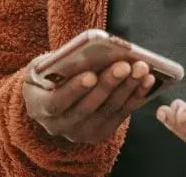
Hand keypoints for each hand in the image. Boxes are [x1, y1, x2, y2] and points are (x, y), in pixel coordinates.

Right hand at [23, 58, 156, 143]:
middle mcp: (57, 126)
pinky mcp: (98, 133)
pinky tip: (148, 80)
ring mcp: (79, 133)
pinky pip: (120, 115)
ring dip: (127, 89)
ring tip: (141, 68)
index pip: (56, 102)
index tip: (91, 74)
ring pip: (107, 111)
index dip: (74, 90)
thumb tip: (85, 52)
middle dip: (108, 85)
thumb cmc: (46, 73)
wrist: (48, 96)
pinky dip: (135, 96)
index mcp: (37, 106)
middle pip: (87, 108)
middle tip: (125, 65)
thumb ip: (57, 62)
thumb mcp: (42, 65)